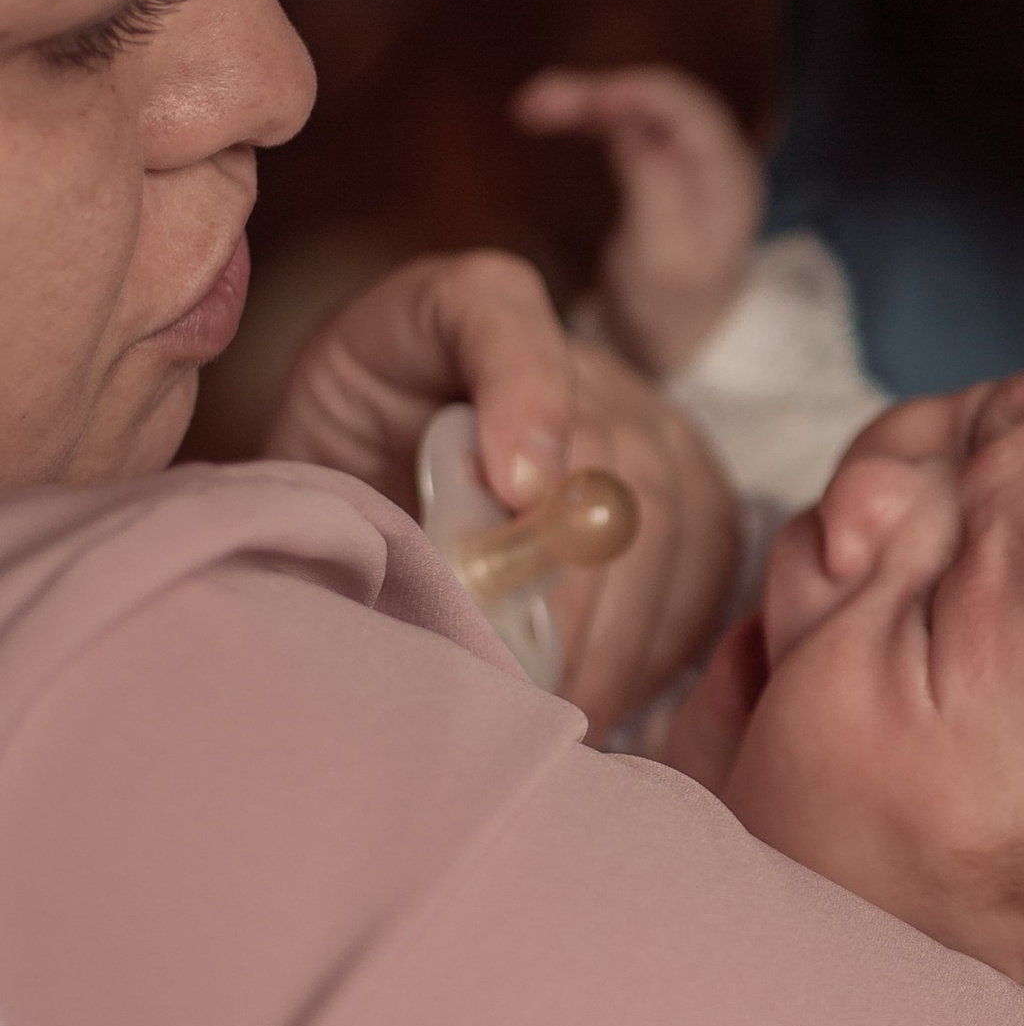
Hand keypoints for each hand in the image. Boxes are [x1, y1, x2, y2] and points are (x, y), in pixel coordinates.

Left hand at [269, 253, 741, 732]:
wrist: (379, 513)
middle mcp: (559, 348)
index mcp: (444, 312)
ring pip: (666, 512)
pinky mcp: (687, 479)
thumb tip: (455, 577)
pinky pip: (708, 553)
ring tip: (564, 714)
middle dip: (570, 583)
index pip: (493, 313)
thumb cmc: (336, 502)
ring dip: (618, 629)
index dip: (522, 393)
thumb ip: (364, 500)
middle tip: (527, 682)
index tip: (516, 489)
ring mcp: (636, 409)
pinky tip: (615, 692)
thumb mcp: (314, 485)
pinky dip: (664, 635)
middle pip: (604, 445)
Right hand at [513, 66, 764, 375]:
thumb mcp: (663, 254)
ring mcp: (689, 161)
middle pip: (656, 98)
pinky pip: (626, 125)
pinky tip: (549, 119)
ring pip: (637, 107)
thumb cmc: (672, 307)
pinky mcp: (662, 169)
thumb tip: (628, 122)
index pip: (683, 106)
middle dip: (596, 93)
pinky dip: (589, 118)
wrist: (676, 345)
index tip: (579, 106)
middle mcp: (714, 157)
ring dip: (585, 101)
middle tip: (534, 106)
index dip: (630, 93)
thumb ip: (653, 185)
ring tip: (530, 110)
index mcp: (725, 174)